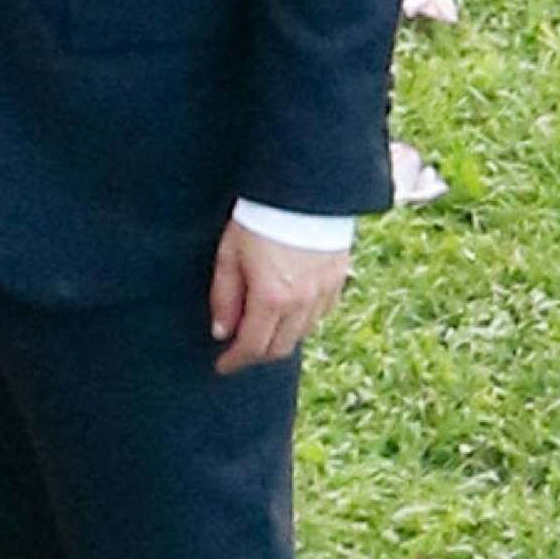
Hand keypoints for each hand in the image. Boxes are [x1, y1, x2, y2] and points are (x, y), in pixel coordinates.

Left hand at [208, 219, 348, 374]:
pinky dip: (302, 322)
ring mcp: (324, 293)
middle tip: (238, 352)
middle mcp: (302, 303)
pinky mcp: (338, 281)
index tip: (222, 366)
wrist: (303, 192)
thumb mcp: (228, 256)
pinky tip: (287, 313)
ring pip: (301, 334)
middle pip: (279, 348)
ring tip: (259, 331)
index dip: (235, 361)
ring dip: (279, 339)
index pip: (252, 346)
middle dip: (256, 355)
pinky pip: (320, 315)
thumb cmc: (258, 219)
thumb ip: (224, 297)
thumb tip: (221, 332)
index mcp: (272, 299)